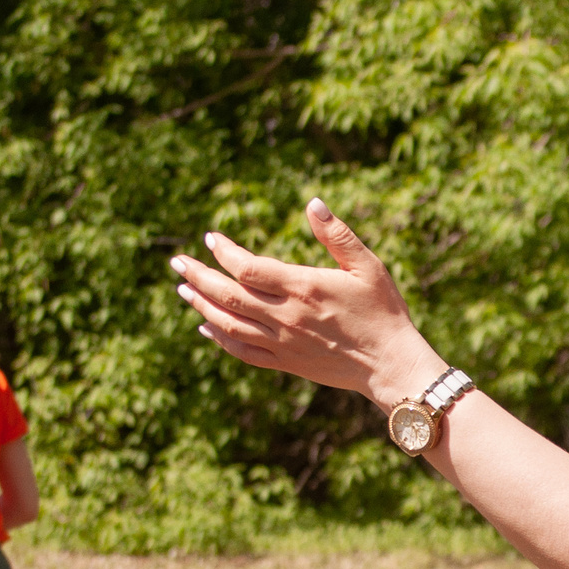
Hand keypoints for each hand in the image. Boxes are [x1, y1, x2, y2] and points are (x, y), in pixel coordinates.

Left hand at [170, 200, 445, 404]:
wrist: (391, 364)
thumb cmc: (383, 312)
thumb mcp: (368, 267)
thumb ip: (338, 236)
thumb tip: (313, 203)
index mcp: (304, 287)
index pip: (248, 267)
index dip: (224, 252)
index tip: (211, 239)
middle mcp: (287, 316)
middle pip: (228, 295)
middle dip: (198, 277)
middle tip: (177, 262)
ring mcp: (283, 342)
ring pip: (229, 324)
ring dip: (202, 306)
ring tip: (183, 290)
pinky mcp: (286, 363)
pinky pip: (243, 352)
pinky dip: (220, 339)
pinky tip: (206, 327)